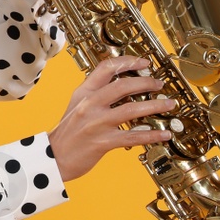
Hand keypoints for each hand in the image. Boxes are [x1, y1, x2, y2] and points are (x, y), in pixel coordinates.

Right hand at [47, 55, 176, 182]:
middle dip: (146, 82)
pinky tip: (163, 134)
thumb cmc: (67, 133)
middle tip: (159, 84)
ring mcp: (96, 123)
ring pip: (131, 109)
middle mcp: (90, 105)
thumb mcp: (77, 106)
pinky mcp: (102, 142)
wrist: (51, 157)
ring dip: (155, 106)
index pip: (106, 67)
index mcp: (83, 93)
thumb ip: (95, 94)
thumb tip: (122, 86)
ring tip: (168, 104)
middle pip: (123, 85)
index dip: (128, 62)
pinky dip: (151, 135)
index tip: (144, 63)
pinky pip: (133, 136)